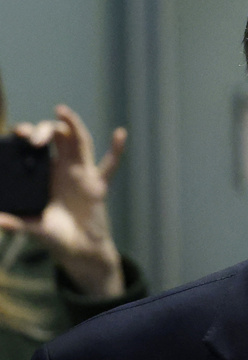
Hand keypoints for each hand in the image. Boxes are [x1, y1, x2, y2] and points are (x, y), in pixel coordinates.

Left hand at [0, 105, 126, 296]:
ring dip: (73, 125)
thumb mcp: (31, 228)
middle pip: (57, 136)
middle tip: (32, 136)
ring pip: (80, 142)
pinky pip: (110, 165)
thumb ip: (15, 224)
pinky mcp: (98, 185)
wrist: (79, 250)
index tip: (18, 133)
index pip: (37, 145)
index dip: (29, 134)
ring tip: (61, 110)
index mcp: (46, 173)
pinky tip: (120, 133)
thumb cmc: (55, 236)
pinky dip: (117, 150)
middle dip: (44, 128)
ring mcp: (83, 174)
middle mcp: (64, 168)